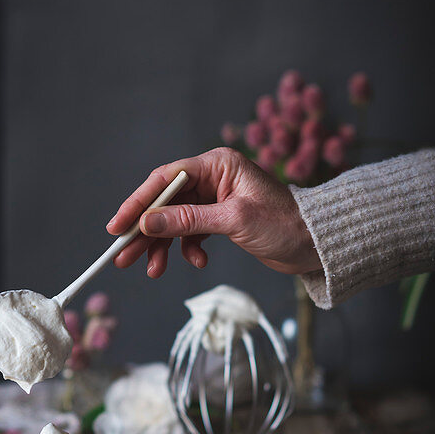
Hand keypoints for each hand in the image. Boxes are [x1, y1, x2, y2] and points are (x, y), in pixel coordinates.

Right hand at [106, 148, 320, 277]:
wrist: (316, 245)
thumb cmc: (285, 224)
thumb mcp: (234, 221)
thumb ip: (187, 221)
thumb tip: (146, 223)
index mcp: (217, 164)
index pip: (165, 179)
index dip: (138, 203)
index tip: (117, 227)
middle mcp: (213, 177)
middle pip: (165, 202)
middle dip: (145, 231)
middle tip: (124, 255)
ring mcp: (215, 199)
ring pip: (175, 221)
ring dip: (162, 246)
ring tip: (152, 270)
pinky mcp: (220, 220)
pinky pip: (191, 233)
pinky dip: (188, 250)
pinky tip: (198, 261)